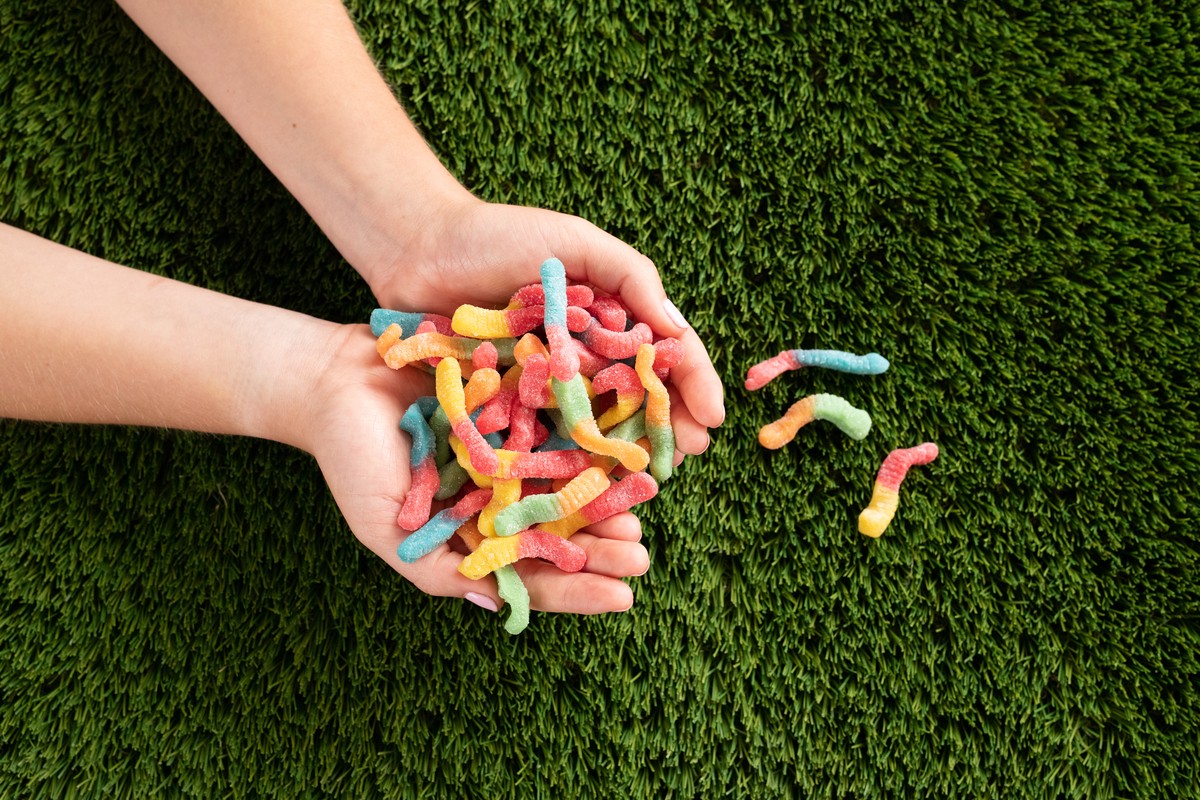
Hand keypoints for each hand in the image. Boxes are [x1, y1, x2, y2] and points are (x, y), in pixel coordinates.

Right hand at [303, 324, 650, 613]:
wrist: (335, 379)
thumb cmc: (351, 459)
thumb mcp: (383, 527)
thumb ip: (436, 570)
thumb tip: (497, 608)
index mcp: (474, 536)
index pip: (533, 573)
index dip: (577, 588)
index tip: (622, 597)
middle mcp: (500, 497)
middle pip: (561, 530)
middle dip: (603, 546)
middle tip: (642, 556)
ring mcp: (512, 451)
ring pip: (569, 480)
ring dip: (608, 496)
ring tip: (645, 506)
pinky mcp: (516, 403)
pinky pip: (559, 422)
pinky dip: (589, 435)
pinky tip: (620, 443)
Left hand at [364, 198, 726, 459]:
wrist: (417, 249)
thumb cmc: (497, 236)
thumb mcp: (575, 243)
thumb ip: (631, 277)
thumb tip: (677, 330)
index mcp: (612, 317)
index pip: (668, 353)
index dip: (694, 385)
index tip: (712, 417)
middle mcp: (586, 356)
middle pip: (643, 397)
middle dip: (672, 425)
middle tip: (689, 452)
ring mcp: (549, 385)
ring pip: (602, 424)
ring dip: (631, 452)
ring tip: (653, 475)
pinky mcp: (510, 407)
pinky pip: (546, 436)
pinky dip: (572, 459)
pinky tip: (594, 480)